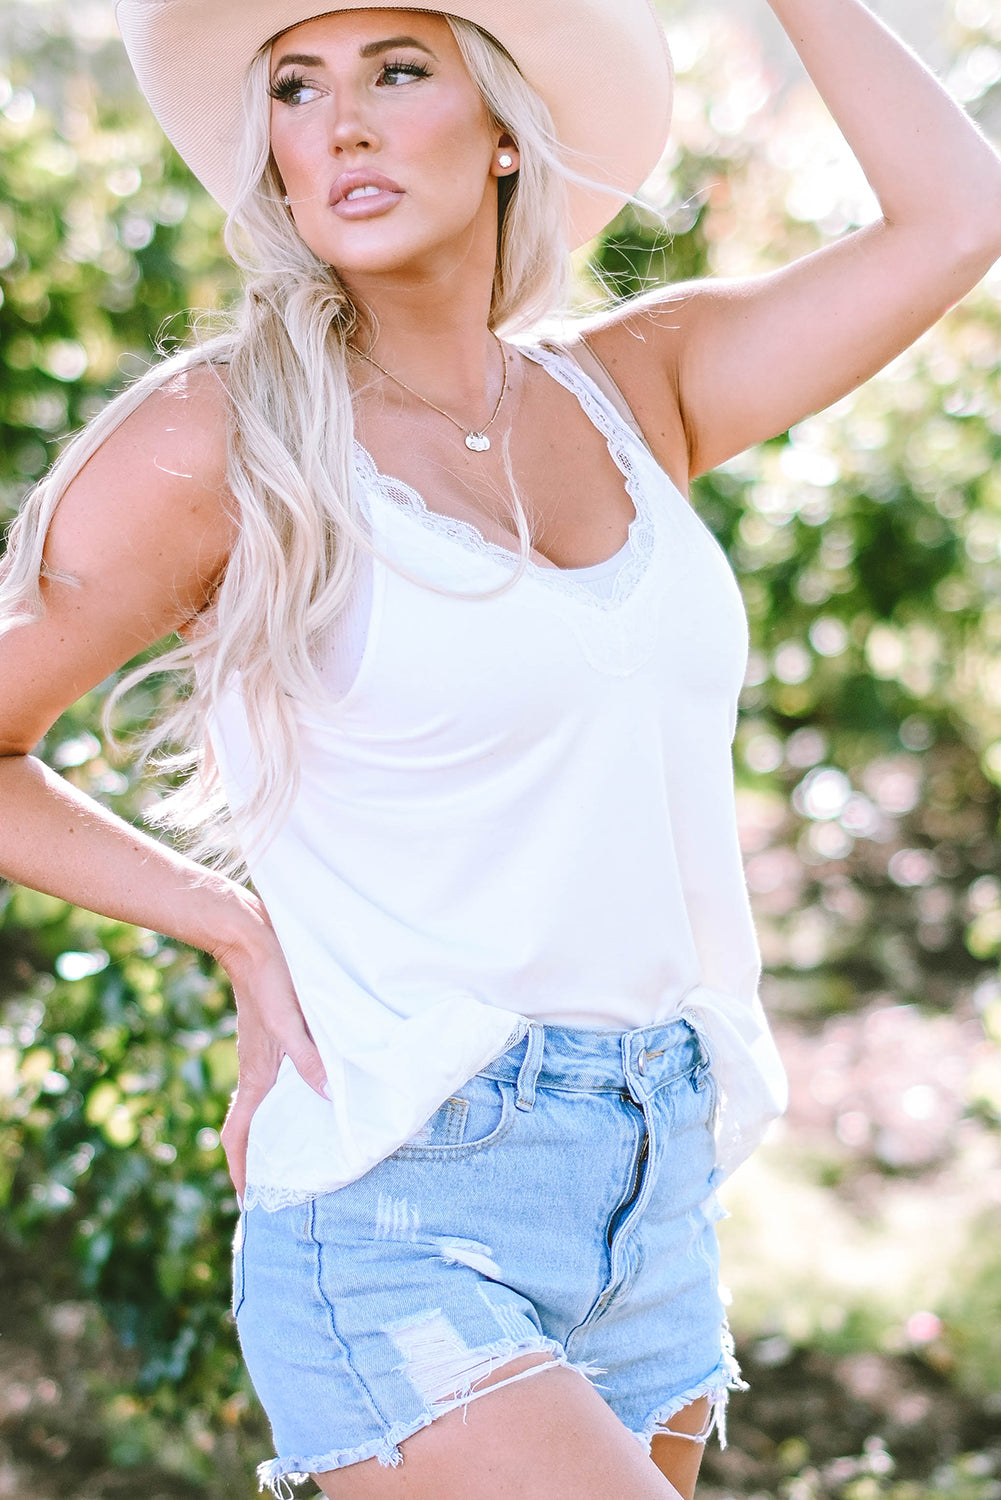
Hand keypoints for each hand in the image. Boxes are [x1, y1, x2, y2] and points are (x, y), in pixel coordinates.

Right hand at [213, 901, 328, 1198]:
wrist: (250, 938)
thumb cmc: (269, 980)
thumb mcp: (291, 1022)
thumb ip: (309, 1059)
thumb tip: (326, 1098)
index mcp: (254, 1075)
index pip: (238, 1134)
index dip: (241, 1168)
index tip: (248, 1200)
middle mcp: (256, 1071)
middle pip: (252, 1126)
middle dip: (261, 1158)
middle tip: (282, 1183)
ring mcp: (263, 1055)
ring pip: (266, 1105)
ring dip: (276, 1130)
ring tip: (301, 1149)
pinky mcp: (273, 1038)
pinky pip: (278, 1081)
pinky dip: (289, 1099)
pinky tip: (313, 1097)